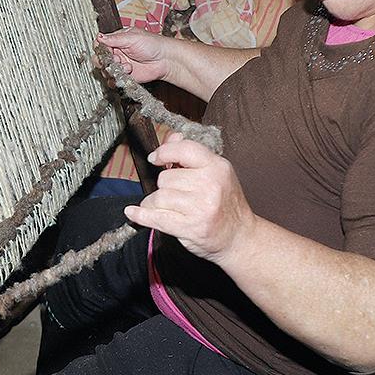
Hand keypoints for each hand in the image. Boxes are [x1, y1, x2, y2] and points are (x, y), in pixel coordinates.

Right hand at [97, 28, 170, 84]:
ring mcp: (121, 65)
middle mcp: (117, 52)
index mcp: (118, 40)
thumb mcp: (133, 38)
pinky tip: (126, 74)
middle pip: (100, 59)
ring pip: (106, 70)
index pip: (100, 45)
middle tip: (116, 60)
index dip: (100, 49)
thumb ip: (115, 39)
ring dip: (113, 70)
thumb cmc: (153, 44)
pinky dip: (116, 79)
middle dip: (106, 61)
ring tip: (126, 67)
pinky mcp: (125, 75)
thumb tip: (99, 37)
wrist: (165, 60)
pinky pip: (114, 79)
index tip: (106, 52)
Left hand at [124, 138, 256, 263]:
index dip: (165, 152)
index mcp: (217, 167)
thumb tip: (172, 137)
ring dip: (153, 203)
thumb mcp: (216, 174)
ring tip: (161, 207)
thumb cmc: (226, 204)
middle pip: (166, 177)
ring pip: (159, 197)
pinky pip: (156, 218)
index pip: (184, 149)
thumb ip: (192, 156)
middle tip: (171, 193)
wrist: (240, 237)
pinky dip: (141, 215)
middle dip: (163, 186)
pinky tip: (134, 213)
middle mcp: (210, 185)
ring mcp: (200, 207)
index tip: (156, 158)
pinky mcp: (190, 227)